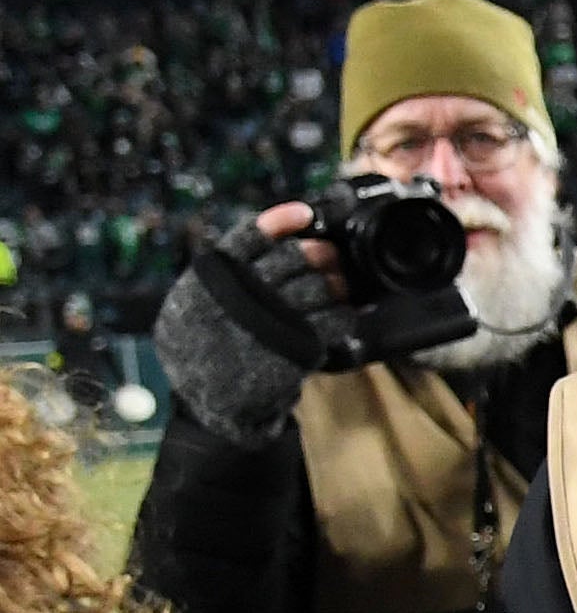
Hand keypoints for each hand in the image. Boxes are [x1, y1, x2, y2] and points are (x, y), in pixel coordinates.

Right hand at [153, 205, 340, 437]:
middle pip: (295, 257)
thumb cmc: (203, 344)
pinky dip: (345, 314)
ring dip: (336, 283)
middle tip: (330, 257)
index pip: (252, 235)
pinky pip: (335, 319)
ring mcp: (273, 318)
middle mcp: (245, 292)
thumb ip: (226, 272)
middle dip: (320, 254)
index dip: (282, 220)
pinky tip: (342, 314)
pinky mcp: (298, 345)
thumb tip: (270, 242)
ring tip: (339, 287)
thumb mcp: (195, 301)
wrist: (210, 399)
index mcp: (216, 276)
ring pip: (319, 284)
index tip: (305, 214)